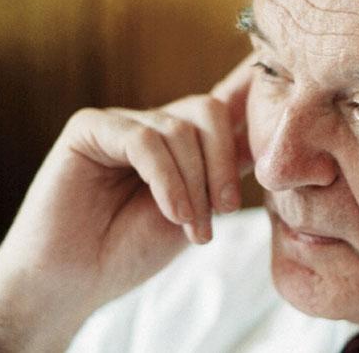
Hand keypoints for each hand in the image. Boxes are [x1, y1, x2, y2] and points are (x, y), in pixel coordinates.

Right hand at [0, 57, 253, 352]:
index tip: (281, 78)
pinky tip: (170, 213)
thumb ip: (225, 172)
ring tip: (192, 227)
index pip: (221, 104)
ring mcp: (122, 123)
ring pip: (179, 129)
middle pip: (209, 110)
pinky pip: (143, 140)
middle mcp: (153, 124)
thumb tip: (266, 144)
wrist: (77, 280)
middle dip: (224, 163)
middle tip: (224, 209)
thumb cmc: (133, 248)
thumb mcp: (196, 209)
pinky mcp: (90, 128)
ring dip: (194, 184)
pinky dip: (166, 179)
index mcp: (180, 141)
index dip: (248, 85)